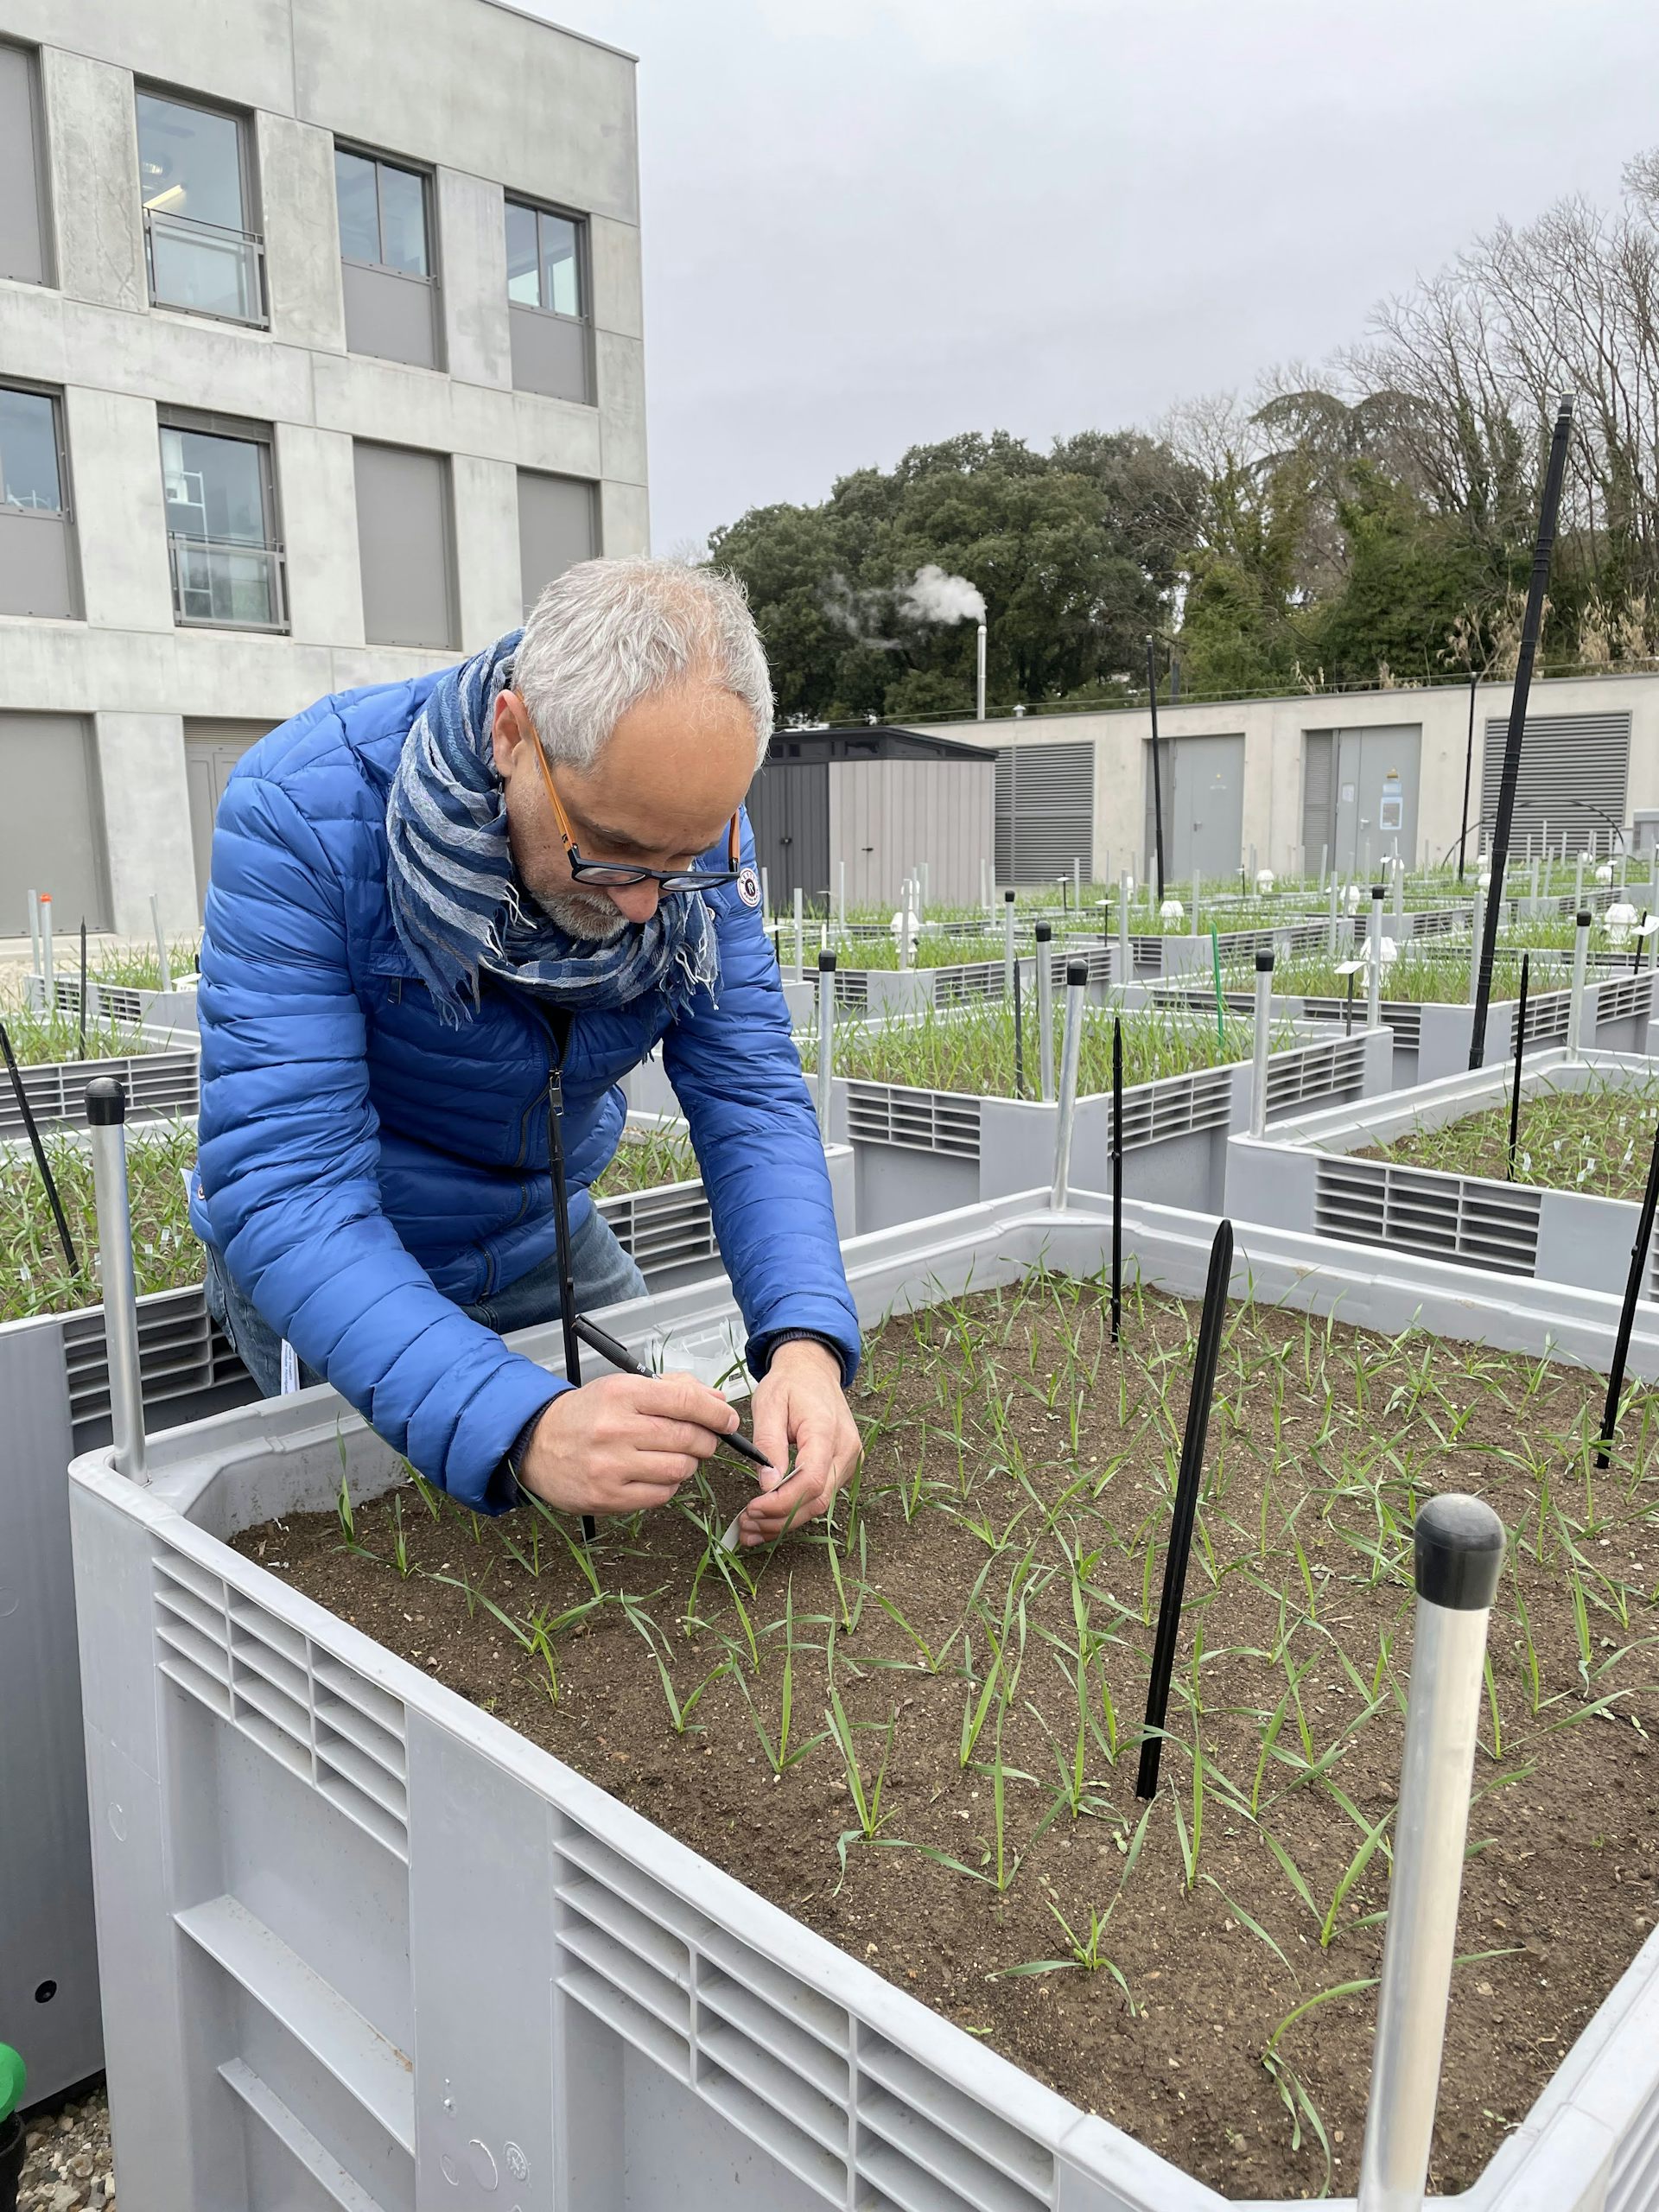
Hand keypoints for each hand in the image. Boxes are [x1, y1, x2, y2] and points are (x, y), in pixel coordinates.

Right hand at [517, 1371, 741, 1519]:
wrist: (536, 1444)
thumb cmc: (586, 1414)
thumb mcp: (623, 1387)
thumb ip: (673, 1389)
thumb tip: (718, 1403)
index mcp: (622, 1394)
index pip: (686, 1401)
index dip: (716, 1413)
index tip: (728, 1420)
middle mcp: (616, 1429)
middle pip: (688, 1438)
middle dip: (706, 1440)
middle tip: (702, 1440)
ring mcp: (611, 1466)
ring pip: (680, 1469)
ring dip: (688, 1464)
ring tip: (674, 1456)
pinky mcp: (608, 1497)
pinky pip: (662, 1494)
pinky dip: (668, 1485)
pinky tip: (655, 1474)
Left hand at [740, 1339, 861, 1546]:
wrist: (813, 1369)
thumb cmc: (790, 1383)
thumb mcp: (769, 1404)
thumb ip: (768, 1445)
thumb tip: (768, 1485)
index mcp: (826, 1431)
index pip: (811, 1481)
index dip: (781, 1503)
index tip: (752, 1509)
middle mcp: (845, 1449)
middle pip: (817, 1500)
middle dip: (779, 1520)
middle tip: (746, 1527)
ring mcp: (849, 1460)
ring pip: (820, 1504)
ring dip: (785, 1521)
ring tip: (751, 1528)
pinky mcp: (843, 1466)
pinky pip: (821, 1495)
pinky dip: (794, 1510)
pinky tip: (769, 1519)